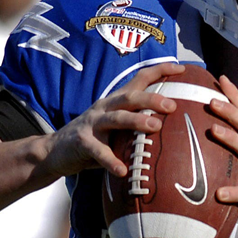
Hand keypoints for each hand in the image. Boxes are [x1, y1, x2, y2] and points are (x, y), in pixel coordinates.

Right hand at [39, 63, 186, 179]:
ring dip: (136, 121)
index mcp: (116, 101)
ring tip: (155, 127)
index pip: (139, 79)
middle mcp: (105, 107)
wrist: (54, 151)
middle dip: (151, 99)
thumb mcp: (117, 127)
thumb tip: (176, 129)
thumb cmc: (95, 139)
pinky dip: (111, 161)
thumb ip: (138, 124)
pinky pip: (98, 151)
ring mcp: (92, 124)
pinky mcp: (81, 142)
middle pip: (129, 97)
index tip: (182, 68)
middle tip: (172, 105)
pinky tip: (123, 170)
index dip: (160, 71)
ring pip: (116, 118)